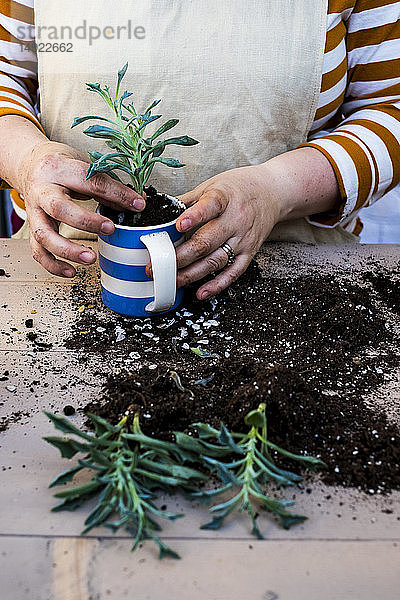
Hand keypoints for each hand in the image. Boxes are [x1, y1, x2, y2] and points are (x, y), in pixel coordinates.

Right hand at [18, 140, 144, 277]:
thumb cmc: (60, 166)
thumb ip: (107, 185)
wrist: (29, 165)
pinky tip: (71, 271)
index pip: (90, 182)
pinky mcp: (32, 227)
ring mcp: (34, 211)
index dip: (117, 194)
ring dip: (67, 250)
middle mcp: (42, 190)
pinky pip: (38, 250)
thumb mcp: (83, 166)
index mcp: (59, 169)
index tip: (138, 205)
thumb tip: (136, 203)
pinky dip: (53, 264)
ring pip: (44, 234)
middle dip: (86, 221)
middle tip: (110, 229)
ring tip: (90, 258)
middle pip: (59, 208)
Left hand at [167, 164, 281, 299]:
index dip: (194, 217)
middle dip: (179, 257)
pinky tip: (201, 292)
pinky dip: (217, 285)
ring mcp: (243, 239)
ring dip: (191, 274)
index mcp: (225, 198)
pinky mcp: (249, 253)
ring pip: (215, 261)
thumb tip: (161, 212)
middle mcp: (236, 220)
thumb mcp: (213, 185)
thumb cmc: (239, 188)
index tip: (179, 226)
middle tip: (156, 266)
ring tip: (171, 281)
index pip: (210, 207)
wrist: (273, 192)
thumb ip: (188, 201)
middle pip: (206, 242)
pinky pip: (233, 273)